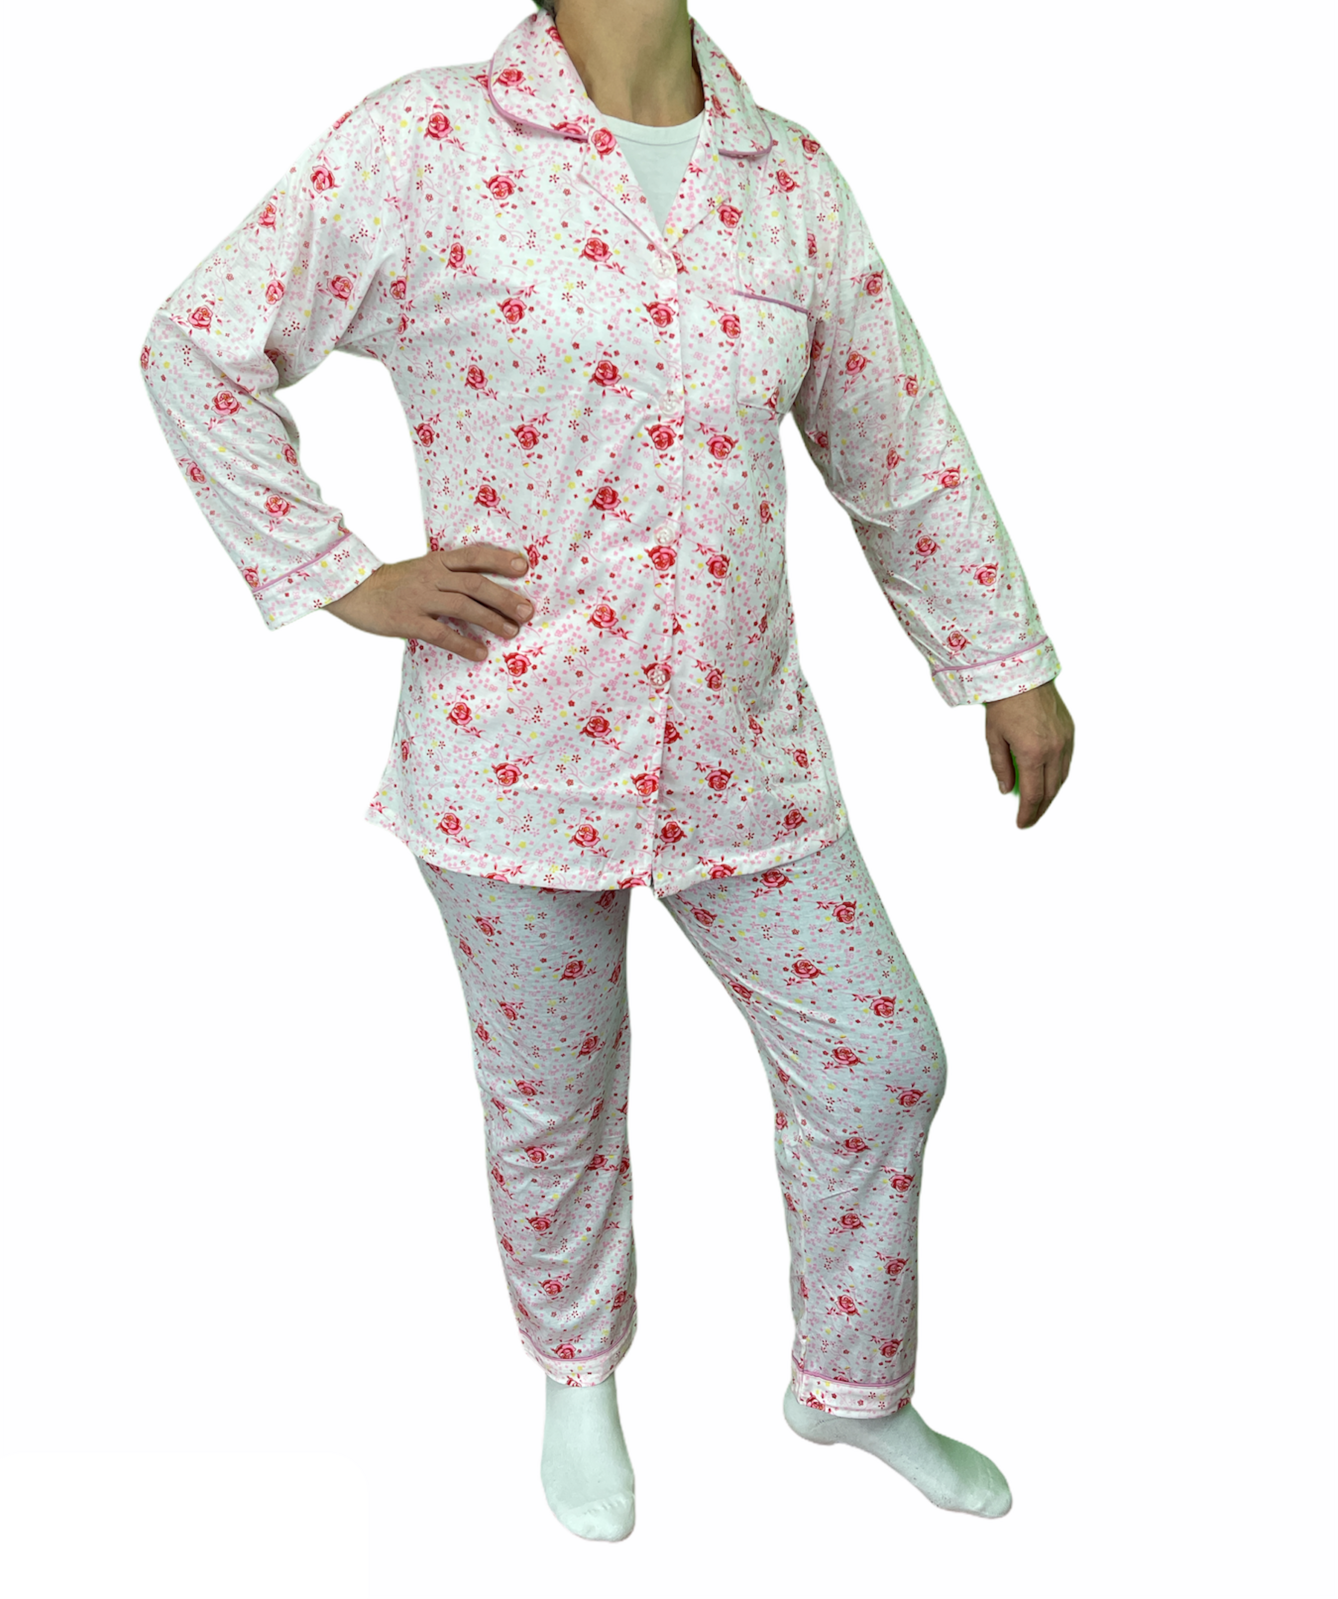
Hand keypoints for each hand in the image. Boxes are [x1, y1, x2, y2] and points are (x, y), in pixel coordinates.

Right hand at [324, 542, 532, 659]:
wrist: (353, 591)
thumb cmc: (394, 583)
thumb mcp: (422, 569)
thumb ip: (449, 575)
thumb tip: (485, 588)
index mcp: (436, 561)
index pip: (473, 555)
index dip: (499, 559)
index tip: (523, 566)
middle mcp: (431, 576)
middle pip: (475, 584)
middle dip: (505, 597)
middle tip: (527, 611)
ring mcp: (419, 598)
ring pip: (463, 607)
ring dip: (491, 620)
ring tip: (512, 632)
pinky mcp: (407, 621)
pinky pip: (441, 634)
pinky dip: (463, 644)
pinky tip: (480, 653)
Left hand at [984, 679, 1073, 828]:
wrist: (1022, 674)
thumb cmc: (1004, 703)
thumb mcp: (994, 738)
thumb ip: (1000, 767)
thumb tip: (1006, 789)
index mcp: (1032, 753)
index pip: (1032, 794)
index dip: (1027, 812)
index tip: (1022, 823)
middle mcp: (1053, 749)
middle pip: (1050, 791)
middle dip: (1040, 809)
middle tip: (1030, 819)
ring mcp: (1065, 740)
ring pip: (1062, 778)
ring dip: (1051, 795)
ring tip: (1040, 805)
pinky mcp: (1070, 732)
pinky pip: (1067, 762)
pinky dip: (1058, 777)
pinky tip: (1050, 782)